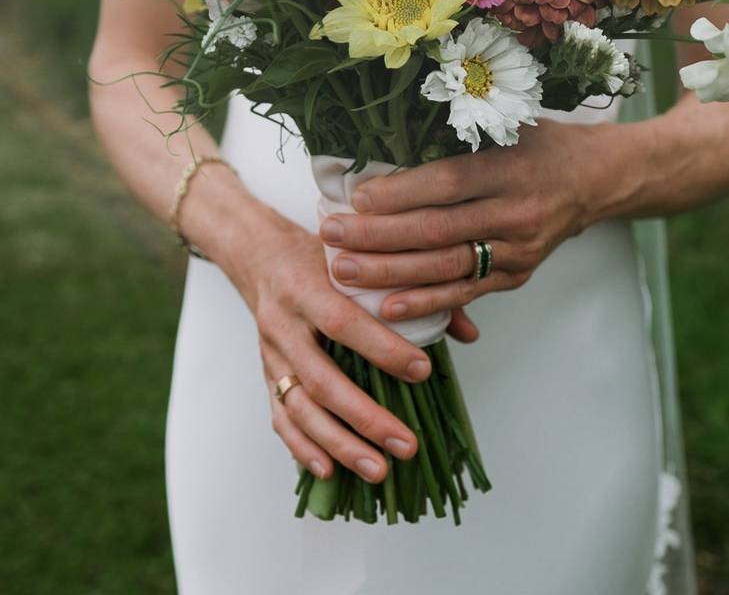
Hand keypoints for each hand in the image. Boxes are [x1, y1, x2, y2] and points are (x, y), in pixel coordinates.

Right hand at [227, 213, 480, 482]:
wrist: (260, 258)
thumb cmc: (320, 257)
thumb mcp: (360, 259)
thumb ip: (413, 289)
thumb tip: (468, 333)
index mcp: (306, 287)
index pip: (342, 322)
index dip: (382, 349)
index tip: (423, 371)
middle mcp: (282, 325)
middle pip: (320, 380)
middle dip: (365, 418)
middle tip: (407, 445)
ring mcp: (270, 356)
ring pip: (299, 409)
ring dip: (339, 444)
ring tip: (378, 471)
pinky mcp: (266, 376)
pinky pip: (281, 419)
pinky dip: (304, 448)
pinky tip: (331, 471)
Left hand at [318, 119, 604, 320]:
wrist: (594, 179)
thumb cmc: (536, 143)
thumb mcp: (504, 121)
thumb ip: (453, 134)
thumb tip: (383, 139)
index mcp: (512, 165)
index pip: (448, 183)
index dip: (400, 194)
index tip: (356, 199)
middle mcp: (517, 211)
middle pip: (438, 230)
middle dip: (378, 237)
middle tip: (331, 235)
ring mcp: (518, 250)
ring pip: (446, 267)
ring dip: (390, 273)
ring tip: (344, 271)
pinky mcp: (516, 276)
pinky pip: (465, 293)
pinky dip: (425, 302)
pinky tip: (387, 307)